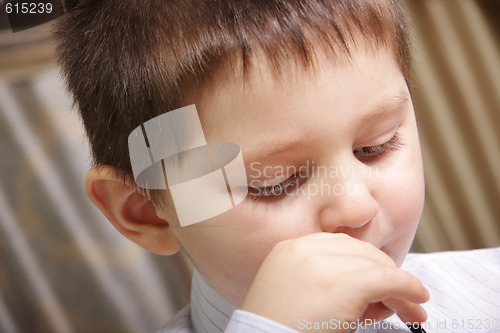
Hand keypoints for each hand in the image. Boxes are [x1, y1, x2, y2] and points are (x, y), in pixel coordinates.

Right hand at [241, 233, 428, 332]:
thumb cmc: (279, 327)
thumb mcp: (301, 299)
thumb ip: (333, 287)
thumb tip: (379, 295)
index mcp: (291, 250)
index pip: (339, 247)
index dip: (364, 264)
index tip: (378, 282)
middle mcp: (307, 249)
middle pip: (360, 252)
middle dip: (385, 274)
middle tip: (402, 300)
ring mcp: (326, 263)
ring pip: (376, 264)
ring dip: (398, 285)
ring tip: (411, 307)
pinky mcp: (346, 282)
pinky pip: (388, 279)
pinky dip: (408, 287)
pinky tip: (418, 298)